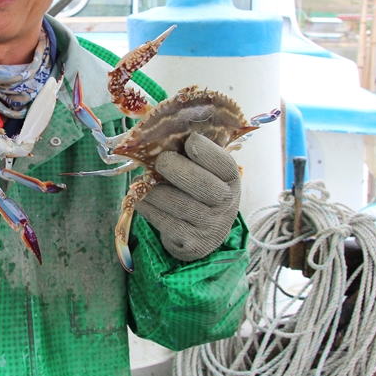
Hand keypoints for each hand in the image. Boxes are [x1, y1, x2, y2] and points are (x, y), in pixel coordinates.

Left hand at [134, 132, 240, 261]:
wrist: (204, 234)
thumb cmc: (200, 191)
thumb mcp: (206, 171)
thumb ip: (192, 154)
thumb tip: (162, 133)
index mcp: (231, 179)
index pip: (223, 163)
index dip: (206, 150)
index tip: (189, 140)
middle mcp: (226, 204)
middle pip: (200, 183)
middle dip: (174, 168)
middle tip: (161, 161)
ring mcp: (210, 226)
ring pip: (175, 203)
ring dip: (154, 189)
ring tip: (145, 180)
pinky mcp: (191, 243)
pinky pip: (162, 220)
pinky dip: (147, 206)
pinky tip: (144, 199)